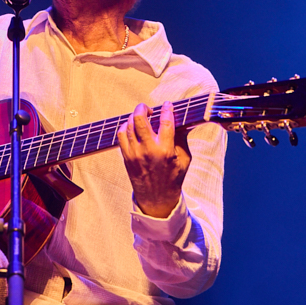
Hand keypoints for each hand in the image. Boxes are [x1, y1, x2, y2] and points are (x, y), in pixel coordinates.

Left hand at [118, 101, 190, 217]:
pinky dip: (125, 126)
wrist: (157, 199)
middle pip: (140, 119)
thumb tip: (181, 119)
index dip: (166, 109)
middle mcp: (148, 150)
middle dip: (144, 108)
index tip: (167, 105)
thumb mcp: (184, 159)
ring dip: (135, 116)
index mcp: (165, 150)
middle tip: (149, 109)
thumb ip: (182, 138)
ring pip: (129, 124)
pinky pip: (121, 135)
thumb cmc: (173, 177)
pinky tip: (132, 127)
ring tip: (142, 117)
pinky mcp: (126, 157)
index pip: (165, 122)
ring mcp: (135, 153)